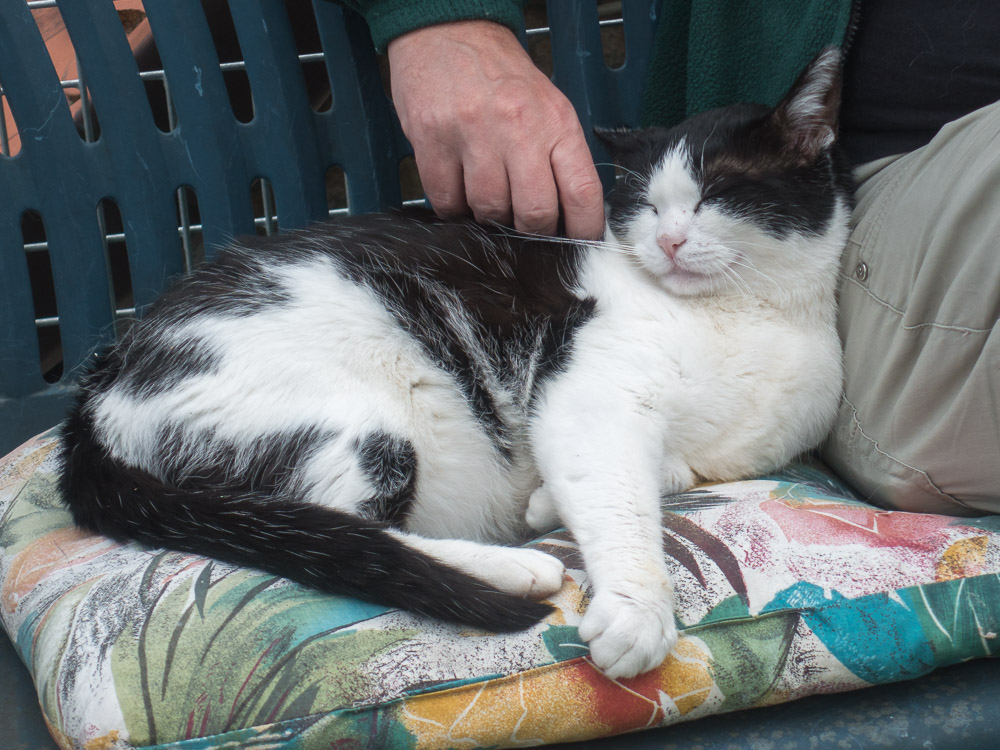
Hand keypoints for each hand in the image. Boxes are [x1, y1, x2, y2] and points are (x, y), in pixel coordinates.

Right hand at [387, 21, 605, 239]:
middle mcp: (518, 129)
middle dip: (529, 229)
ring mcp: (473, 135)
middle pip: (534, 214)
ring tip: (485, 191)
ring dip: (487, 215)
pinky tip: (458, 186)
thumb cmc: (501, 76)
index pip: (582, 192)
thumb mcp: (548, 105)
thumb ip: (560, 156)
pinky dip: (453, 206)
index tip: (578, 242)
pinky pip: (447, 202)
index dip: (582, 229)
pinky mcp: (433, 141)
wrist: (448, 32)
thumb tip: (569, 214)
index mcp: (556, 122)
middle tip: (521, 220)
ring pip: (488, 211)